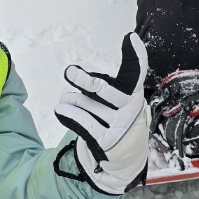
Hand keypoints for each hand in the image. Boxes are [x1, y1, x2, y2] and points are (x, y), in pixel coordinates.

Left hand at [54, 33, 149, 194]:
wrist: (126, 160)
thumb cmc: (117, 121)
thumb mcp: (119, 103)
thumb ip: (102, 88)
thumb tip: (74, 73)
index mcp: (135, 96)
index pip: (136, 73)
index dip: (136, 56)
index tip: (130, 38)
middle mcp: (130, 111)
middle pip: (107, 91)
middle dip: (87, 81)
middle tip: (70, 71)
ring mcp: (120, 128)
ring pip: (88, 106)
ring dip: (72, 101)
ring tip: (66, 99)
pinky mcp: (107, 144)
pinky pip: (83, 123)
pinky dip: (69, 114)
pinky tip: (61, 109)